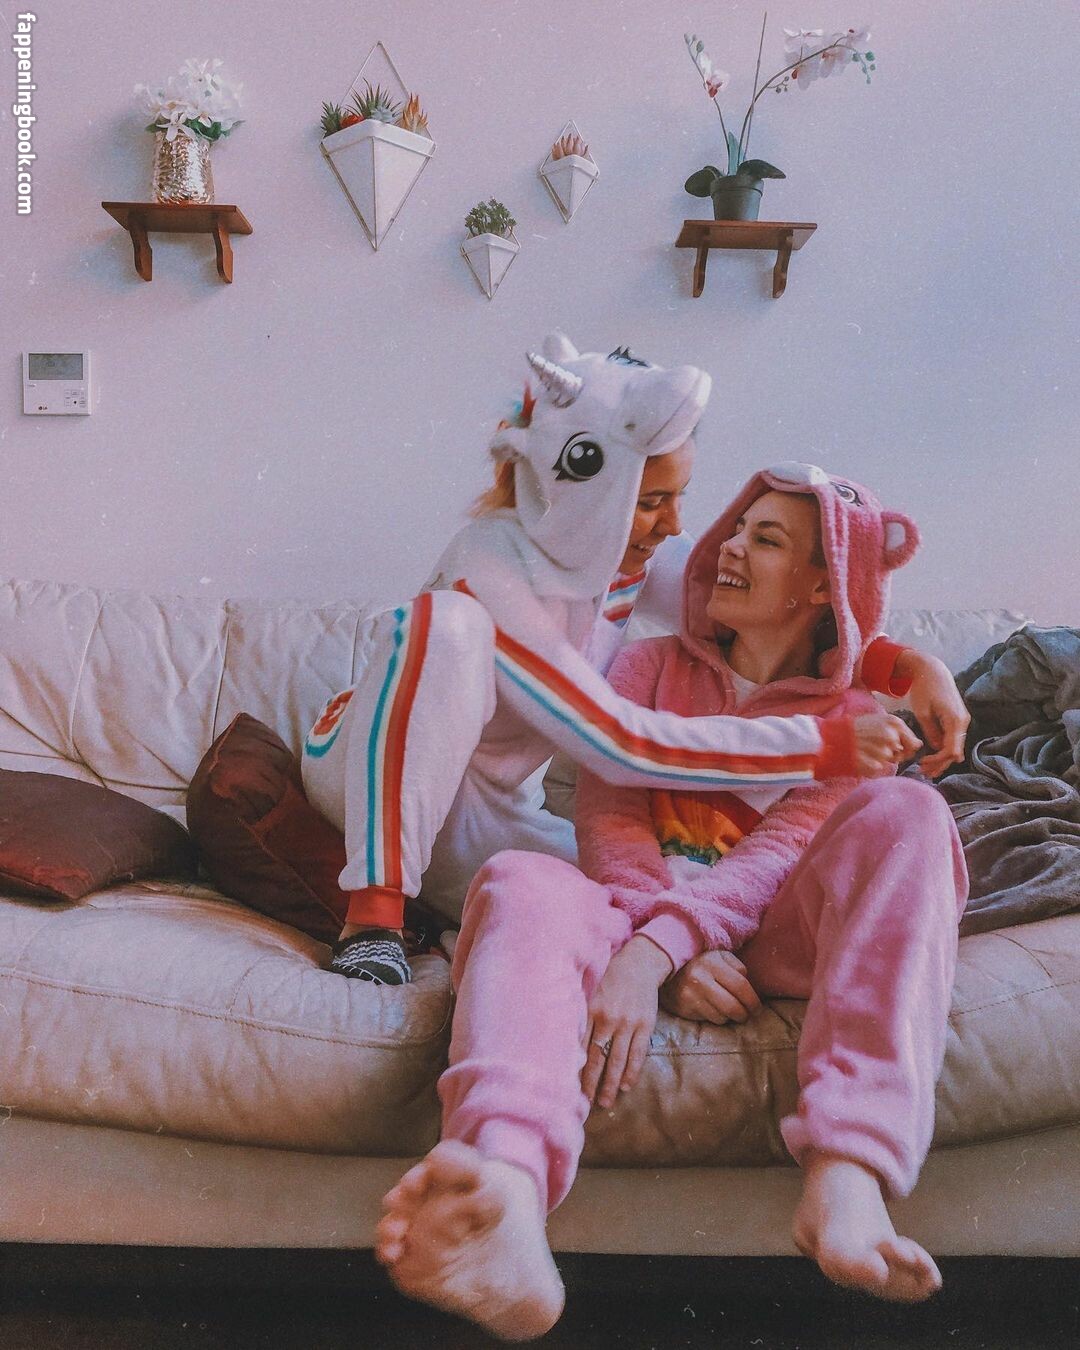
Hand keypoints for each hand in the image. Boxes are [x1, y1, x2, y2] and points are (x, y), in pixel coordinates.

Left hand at [583, 936, 671, 1109]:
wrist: (640, 963)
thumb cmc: (610, 976)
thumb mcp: (590, 990)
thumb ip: (581, 1013)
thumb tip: (566, 1042)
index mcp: (591, 1010)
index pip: (581, 1046)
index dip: (576, 1069)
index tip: (569, 1088)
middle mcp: (608, 1018)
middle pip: (598, 1057)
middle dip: (592, 1083)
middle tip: (587, 1104)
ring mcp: (628, 1023)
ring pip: (617, 1060)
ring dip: (611, 1083)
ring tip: (606, 1102)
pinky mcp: (645, 1025)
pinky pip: (637, 1053)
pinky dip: (631, 1071)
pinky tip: (626, 1085)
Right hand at [660, 950, 762, 1024]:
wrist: (663, 966)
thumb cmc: (699, 961)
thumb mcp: (718, 956)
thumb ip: (737, 967)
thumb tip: (749, 986)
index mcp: (712, 963)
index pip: (741, 986)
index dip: (753, 1000)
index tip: (757, 1008)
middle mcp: (700, 980)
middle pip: (733, 1007)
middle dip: (745, 1014)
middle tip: (748, 1014)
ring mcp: (690, 996)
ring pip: (722, 1017)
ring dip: (730, 1016)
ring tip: (729, 1009)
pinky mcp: (683, 1008)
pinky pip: (709, 1020)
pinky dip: (717, 1017)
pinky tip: (714, 1009)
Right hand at [853, 712, 921, 775]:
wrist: (833, 738)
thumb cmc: (856, 729)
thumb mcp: (879, 720)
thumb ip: (901, 731)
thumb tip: (919, 744)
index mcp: (894, 723)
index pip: (914, 743)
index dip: (905, 747)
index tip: (892, 745)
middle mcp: (891, 736)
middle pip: (903, 754)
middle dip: (894, 754)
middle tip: (875, 748)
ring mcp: (883, 751)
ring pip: (890, 761)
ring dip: (880, 759)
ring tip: (866, 751)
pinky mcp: (875, 765)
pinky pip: (879, 769)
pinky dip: (872, 767)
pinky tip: (862, 759)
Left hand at [894, 650, 969, 777]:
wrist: (932, 671)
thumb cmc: (924, 689)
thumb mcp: (922, 712)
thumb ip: (931, 732)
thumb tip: (937, 749)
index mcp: (956, 720)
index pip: (951, 749)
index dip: (938, 761)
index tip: (922, 765)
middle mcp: (963, 721)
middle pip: (955, 750)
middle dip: (940, 764)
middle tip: (924, 773)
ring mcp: (962, 720)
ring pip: (955, 746)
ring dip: (942, 759)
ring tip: (927, 769)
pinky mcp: (957, 719)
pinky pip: (953, 739)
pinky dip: (944, 749)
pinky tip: (934, 757)